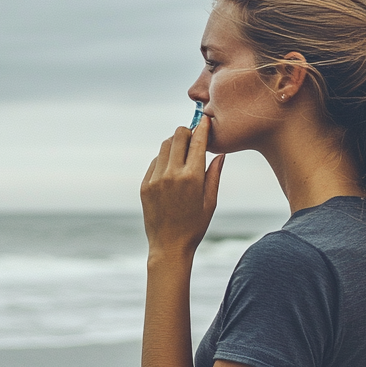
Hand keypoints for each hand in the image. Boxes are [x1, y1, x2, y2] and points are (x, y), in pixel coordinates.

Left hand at [141, 115, 224, 256]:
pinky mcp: (145, 184)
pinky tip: (172, 167)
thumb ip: (214, 174)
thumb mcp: (211, 201)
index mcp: (192, 177)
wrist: (169, 246)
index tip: (205, 120)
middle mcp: (172, 174)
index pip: (197, 142)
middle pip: (178, 136)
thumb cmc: (195, 225)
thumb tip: (220, 153)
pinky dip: (164, 158)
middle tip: (193, 136)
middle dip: (187, 132)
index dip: (202, 128)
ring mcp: (156, 179)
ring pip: (165, 146)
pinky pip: (155, 161)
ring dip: (175, 143)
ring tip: (183, 152)